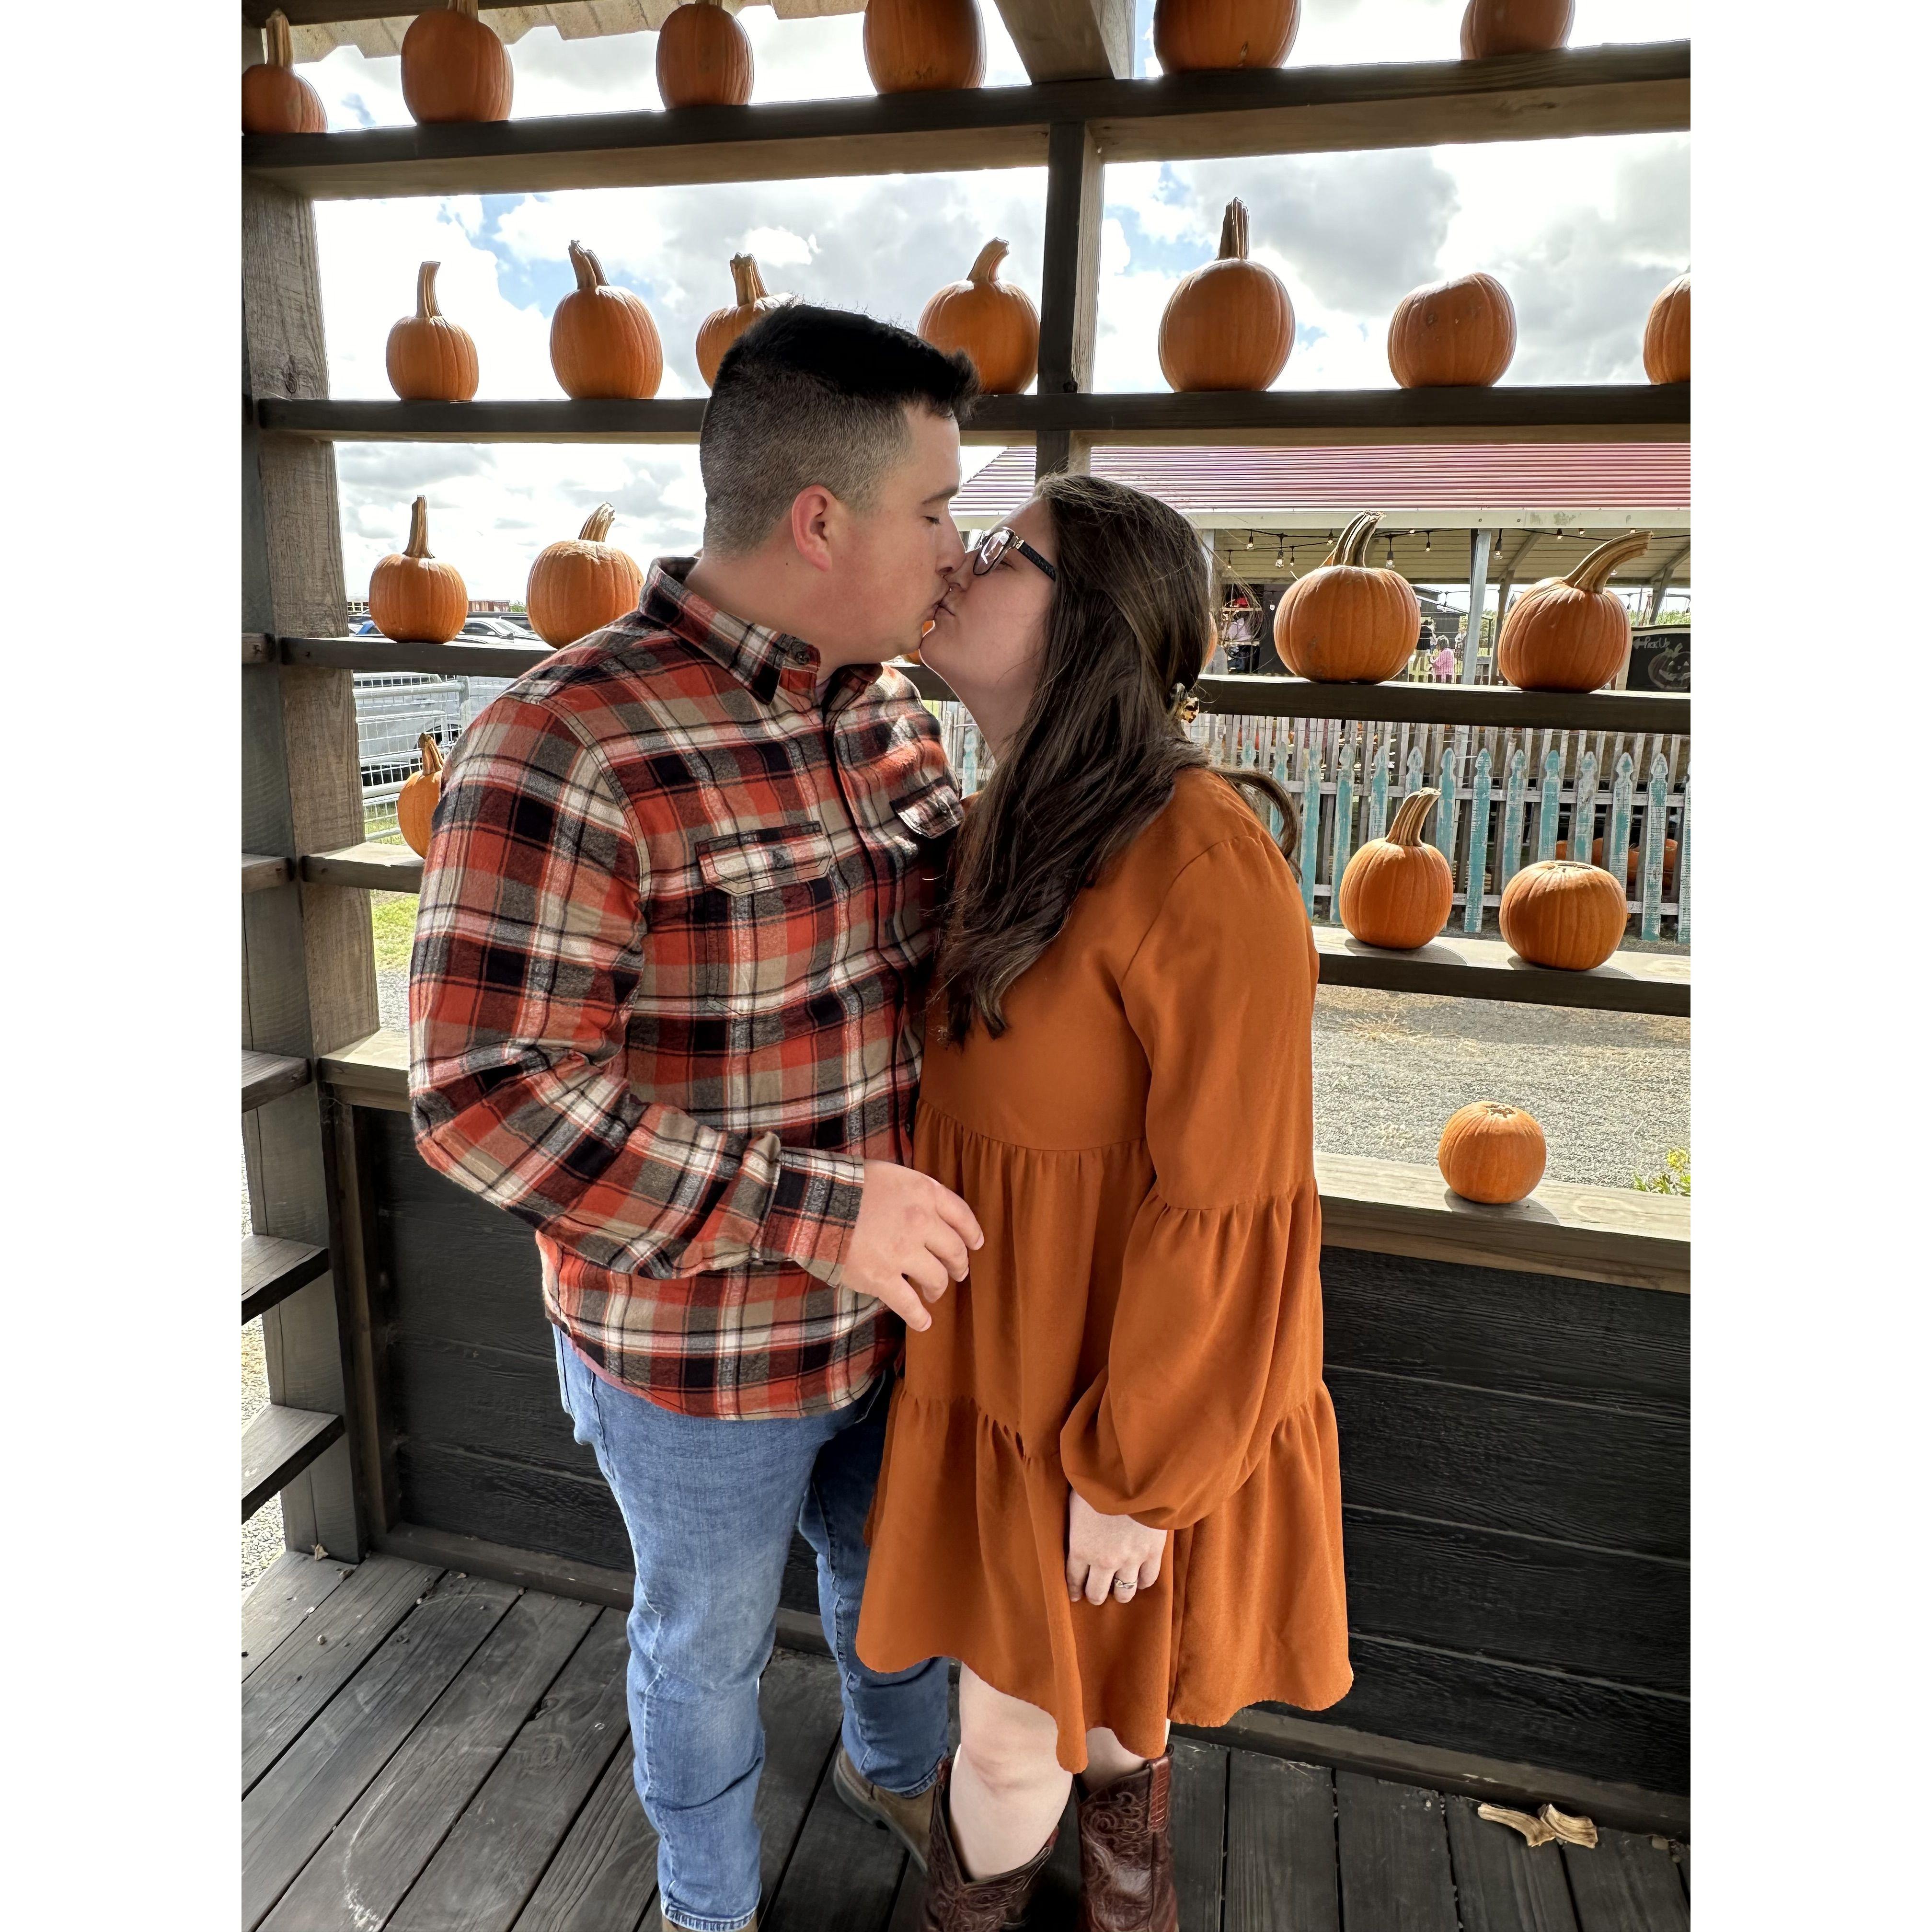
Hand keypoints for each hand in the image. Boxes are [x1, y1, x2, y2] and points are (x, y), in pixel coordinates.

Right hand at [843, 1160, 983, 1332]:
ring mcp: (903, 1252)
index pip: (962, 1215)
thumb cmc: (848, 1185)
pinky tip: (924, 1322)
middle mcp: (921, 1222)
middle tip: (956, 1273)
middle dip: (958, 1265)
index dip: (972, 1233)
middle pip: (954, 1251)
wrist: (813, 1201)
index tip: (975, 1244)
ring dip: (938, 1289)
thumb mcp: (891, 1174)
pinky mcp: (881, 1278)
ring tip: (933, 1294)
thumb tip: (928, 1211)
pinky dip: (920, 1317)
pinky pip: (910, 1305)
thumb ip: (915, 1191)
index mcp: (924, 1192)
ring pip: (937, 1279)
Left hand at [1066, 1489, 1165, 1606]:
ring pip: (1124, 1592)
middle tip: (1095, 1593)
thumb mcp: (1075, 1501)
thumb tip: (1073, 1526)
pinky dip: (1142, 1582)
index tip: (1075, 1595)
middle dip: (1094, 1595)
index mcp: (1081, 1548)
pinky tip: (1138, 1580)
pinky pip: (1148, 1579)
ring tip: (1118, 1591)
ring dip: (1119, 1594)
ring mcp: (1130, 1559)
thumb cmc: (1099, 1482)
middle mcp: (1104, 1560)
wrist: (1133, 1475)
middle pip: (1097, 1592)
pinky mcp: (1152, 1552)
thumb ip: (1075, 1523)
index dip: (1073, 1589)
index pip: (1073, 1579)